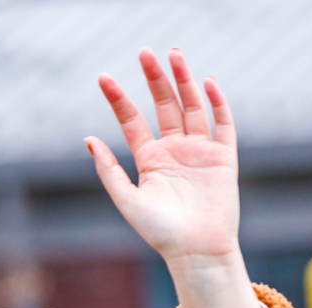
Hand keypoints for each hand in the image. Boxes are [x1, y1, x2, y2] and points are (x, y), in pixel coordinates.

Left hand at [88, 48, 262, 307]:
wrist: (196, 252)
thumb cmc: (160, 233)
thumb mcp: (127, 200)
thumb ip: (108, 170)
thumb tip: (88, 140)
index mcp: (149, 159)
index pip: (132, 120)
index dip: (118, 99)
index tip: (103, 78)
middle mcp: (174, 150)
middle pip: (164, 105)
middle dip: (155, 79)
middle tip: (146, 52)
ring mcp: (200, 150)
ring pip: (192, 106)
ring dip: (184, 81)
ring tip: (174, 55)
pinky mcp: (223, 156)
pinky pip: (222, 123)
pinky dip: (216, 102)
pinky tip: (207, 83)